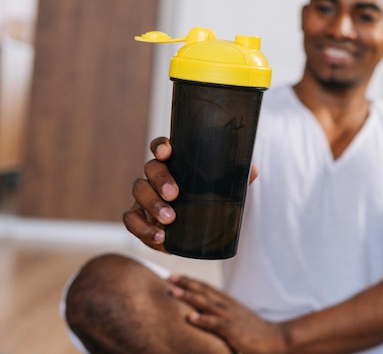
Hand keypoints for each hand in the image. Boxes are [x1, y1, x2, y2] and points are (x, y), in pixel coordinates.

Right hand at [123, 137, 259, 251]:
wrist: (199, 231)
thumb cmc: (209, 200)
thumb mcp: (224, 189)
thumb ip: (236, 178)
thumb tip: (251, 172)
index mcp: (175, 164)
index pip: (161, 147)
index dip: (161, 146)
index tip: (168, 152)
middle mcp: (156, 177)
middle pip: (150, 169)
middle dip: (160, 180)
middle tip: (174, 195)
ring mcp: (145, 196)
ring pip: (139, 191)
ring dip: (152, 205)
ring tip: (170, 220)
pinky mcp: (140, 218)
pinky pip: (131, 220)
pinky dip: (142, 229)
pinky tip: (160, 237)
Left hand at [170, 275, 287, 353]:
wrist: (275, 339)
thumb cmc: (254, 332)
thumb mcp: (236, 319)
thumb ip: (222, 315)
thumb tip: (205, 314)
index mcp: (228, 303)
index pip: (206, 288)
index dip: (191, 281)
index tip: (175, 276)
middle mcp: (227, 306)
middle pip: (204, 291)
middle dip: (186, 283)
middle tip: (169, 277)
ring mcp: (230, 317)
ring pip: (206, 303)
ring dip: (189, 296)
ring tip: (173, 292)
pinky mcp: (233, 330)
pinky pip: (215, 323)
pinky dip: (203, 319)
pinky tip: (190, 317)